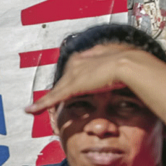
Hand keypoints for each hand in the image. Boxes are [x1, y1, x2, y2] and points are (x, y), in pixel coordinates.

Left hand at [25, 44, 141, 114]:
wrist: (131, 64)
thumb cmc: (134, 63)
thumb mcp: (123, 62)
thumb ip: (117, 66)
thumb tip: (126, 67)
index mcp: (87, 56)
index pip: (74, 72)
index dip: (73, 82)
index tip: (71, 88)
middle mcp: (76, 63)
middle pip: (63, 82)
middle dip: (58, 93)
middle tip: (47, 103)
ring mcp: (73, 75)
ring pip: (55, 91)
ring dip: (44, 102)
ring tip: (32, 109)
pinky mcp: (71, 87)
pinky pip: (53, 98)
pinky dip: (41, 105)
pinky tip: (30, 110)